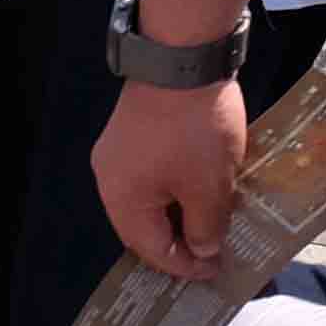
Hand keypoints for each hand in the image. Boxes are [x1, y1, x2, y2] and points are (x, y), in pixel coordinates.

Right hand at [96, 73, 251, 280]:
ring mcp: (119, 150)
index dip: (186, 266)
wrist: (184, 55)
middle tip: (214, 249)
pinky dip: (178, 182)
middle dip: (181, 238)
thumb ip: (205, 226)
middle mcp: (110, 178)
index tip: (216, 270)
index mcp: (122, 201)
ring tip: (215, 217)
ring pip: (151, 195)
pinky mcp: (134, 128)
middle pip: (146, 224)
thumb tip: (201, 250)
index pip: (152, 250)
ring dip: (181, 208)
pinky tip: (204, 181)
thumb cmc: (195, 130)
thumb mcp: (209, 186)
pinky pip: (155, 170)